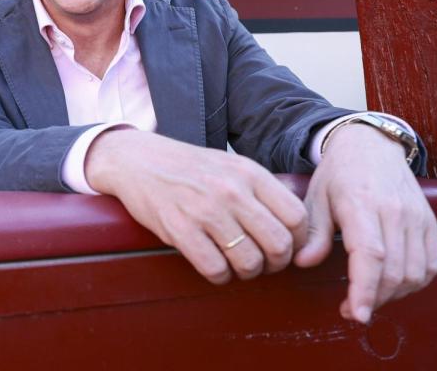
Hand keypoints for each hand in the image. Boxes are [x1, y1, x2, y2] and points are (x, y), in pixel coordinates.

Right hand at [87, 129, 308, 283]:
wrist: (137, 160)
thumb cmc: (188, 167)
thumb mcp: (231, 165)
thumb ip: (261, 190)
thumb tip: (296, 225)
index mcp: (249, 173)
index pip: (296, 216)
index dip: (298, 240)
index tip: (286, 247)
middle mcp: (231, 191)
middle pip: (279, 244)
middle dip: (276, 263)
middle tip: (264, 263)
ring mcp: (205, 210)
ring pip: (249, 261)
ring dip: (247, 272)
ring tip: (237, 265)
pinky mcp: (179, 229)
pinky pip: (215, 269)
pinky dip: (220, 276)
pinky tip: (214, 266)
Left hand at [295, 124, 436, 322]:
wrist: (370, 145)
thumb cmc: (337, 174)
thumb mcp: (315, 197)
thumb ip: (313, 233)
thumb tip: (303, 263)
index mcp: (361, 203)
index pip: (370, 255)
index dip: (365, 289)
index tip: (357, 314)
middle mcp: (395, 211)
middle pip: (394, 270)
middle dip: (375, 299)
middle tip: (352, 311)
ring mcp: (416, 217)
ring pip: (415, 272)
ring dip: (394, 295)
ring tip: (370, 298)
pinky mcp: (429, 222)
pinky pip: (431, 263)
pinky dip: (415, 283)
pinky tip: (392, 286)